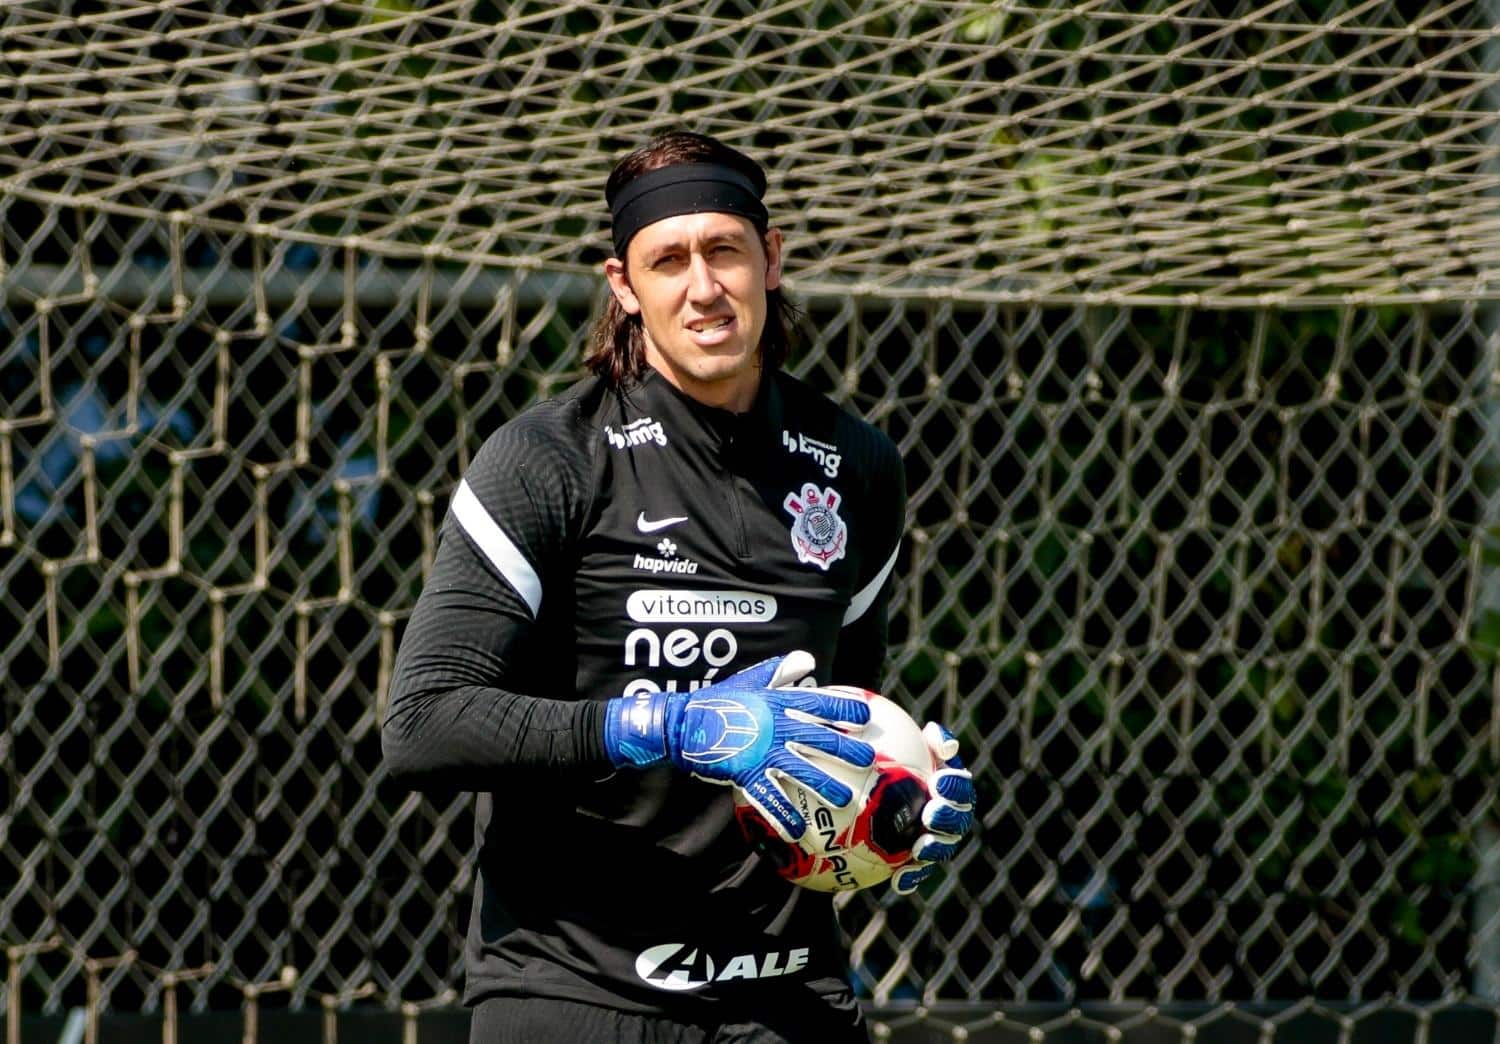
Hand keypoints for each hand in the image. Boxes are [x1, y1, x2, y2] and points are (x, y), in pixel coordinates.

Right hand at [603, 651, 874, 840]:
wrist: (683, 724)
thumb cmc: (719, 701)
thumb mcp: (749, 681)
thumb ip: (779, 672)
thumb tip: (808, 660)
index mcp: (778, 702)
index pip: (818, 702)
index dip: (844, 707)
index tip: (866, 714)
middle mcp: (776, 726)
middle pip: (819, 738)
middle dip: (846, 748)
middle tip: (870, 759)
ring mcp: (762, 751)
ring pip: (801, 770)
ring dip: (825, 785)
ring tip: (845, 799)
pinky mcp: (746, 773)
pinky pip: (769, 797)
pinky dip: (783, 815)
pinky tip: (797, 831)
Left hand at [891, 722, 975, 894]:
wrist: (855, 788)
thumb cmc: (876, 756)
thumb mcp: (888, 737)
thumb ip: (912, 734)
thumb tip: (935, 731)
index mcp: (945, 783)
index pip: (959, 782)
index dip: (955, 782)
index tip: (938, 779)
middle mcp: (945, 811)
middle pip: (958, 817)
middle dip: (950, 816)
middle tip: (931, 811)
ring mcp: (931, 838)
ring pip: (942, 846)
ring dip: (936, 847)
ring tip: (921, 847)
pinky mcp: (913, 861)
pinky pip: (916, 872)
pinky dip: (910, 877)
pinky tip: (898, 881)